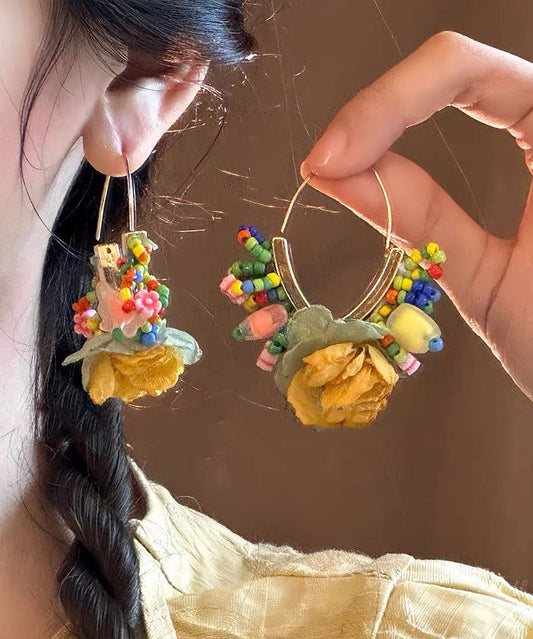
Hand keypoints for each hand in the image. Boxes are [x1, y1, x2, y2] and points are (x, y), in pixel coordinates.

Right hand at [301, 31, 532, 400]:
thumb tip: (337, 175)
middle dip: (380, 110)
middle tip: (326, 163)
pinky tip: (380, 162)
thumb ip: (421, 222)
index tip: (332, 159)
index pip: (468, 71)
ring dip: (392, 117)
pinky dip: (417, 135)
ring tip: (342, 165)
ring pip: (462, 83)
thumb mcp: (495, 285)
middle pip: (458, 68)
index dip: (387, 103)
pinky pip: (477, 115)